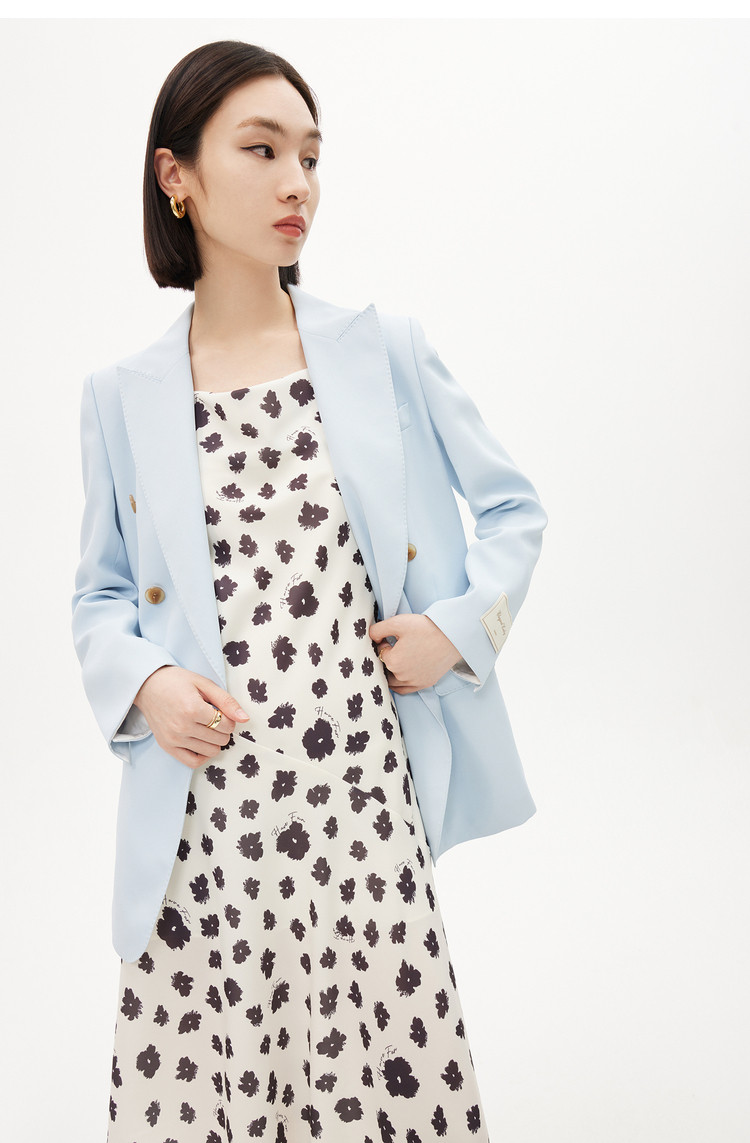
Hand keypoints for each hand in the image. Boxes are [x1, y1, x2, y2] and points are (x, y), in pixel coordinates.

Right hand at [132, 665, 249, 769]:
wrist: (147, 685)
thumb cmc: (176, 681)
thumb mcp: (204, 684)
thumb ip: (226, 701)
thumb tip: (245, 719)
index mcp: (192, 709)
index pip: (226, 725)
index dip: (229, 718)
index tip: (222, 711)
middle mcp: (182, 727)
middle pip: (220, 740)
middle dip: (223, 729)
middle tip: (214, 718)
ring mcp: (174, 739)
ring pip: (210, 751)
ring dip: (214, 741)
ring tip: (207, 727)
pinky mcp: (167, 746)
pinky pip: (193, 762)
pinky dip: (202, 755)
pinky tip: (202, 742)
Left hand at [369, 614, 461, 693]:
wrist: (453, 636)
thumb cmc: (426, 628)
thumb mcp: (398, 622)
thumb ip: (378, 629)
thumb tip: (370, 636)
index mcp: (393, 661)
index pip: (379, 653)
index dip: (383, 643)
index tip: (391, 637)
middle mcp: (401, 676)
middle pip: (384, 669)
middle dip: (386, 658)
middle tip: (393, 647)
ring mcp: (414, 682)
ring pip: (392, 681)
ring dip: (391, 672)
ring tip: (398, 658)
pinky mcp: (424, 683)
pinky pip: (404, 690)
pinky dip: (399, 684)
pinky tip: (400, 674)